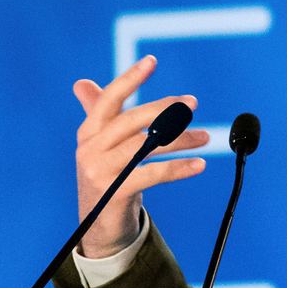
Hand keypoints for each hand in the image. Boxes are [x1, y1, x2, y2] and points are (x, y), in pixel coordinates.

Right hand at [71, 55, 209, 256]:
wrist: (99, 227)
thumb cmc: (106, 177)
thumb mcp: (99, 146)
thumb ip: (97, 115)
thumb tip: (81, 83)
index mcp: (88, 132)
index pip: (109, 99)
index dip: (130, 78)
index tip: (151, 60)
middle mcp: (89, 149)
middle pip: (133, 120)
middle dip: (166, 109)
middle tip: (192, 103)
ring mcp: (100, 172)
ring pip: (147, 145)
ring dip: (181, 139)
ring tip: (205, 137)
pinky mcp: (115, 193)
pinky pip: (154, 174)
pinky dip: (180, 168)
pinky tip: (200, 165)